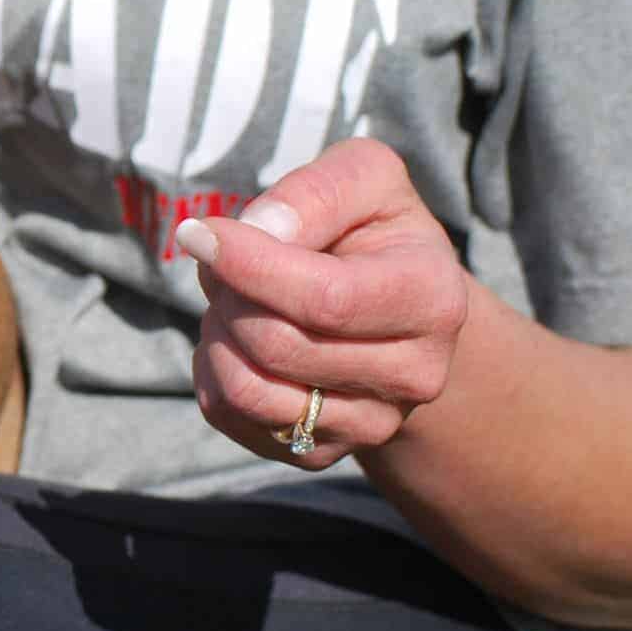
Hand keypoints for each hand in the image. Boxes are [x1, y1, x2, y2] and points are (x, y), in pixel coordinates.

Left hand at [172, 139, 469, 470]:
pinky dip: (211, 368)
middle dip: (227, 293)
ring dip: (218, 332)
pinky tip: (237, 339)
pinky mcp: (319, 450)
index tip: (199, 232)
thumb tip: (257, 231)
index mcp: (433, 301)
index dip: (247, 265)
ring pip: (247, 390)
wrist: (394, 308)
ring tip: (236, 300)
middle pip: (276, 345)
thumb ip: (316, 192)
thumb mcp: (363, 179)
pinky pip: (229, 416)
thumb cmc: (370, 232)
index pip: (324, 300)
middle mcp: (414, 375)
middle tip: (223, 261)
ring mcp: (370, 424)